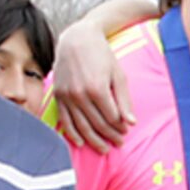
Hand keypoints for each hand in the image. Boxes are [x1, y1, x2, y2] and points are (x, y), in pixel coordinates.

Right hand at [50, 21, 135, 150]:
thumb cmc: (101, 56)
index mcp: (97, 88)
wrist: (76, 40)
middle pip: (97, 123)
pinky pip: (64, 120)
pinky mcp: (58, 96)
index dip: (120, 127)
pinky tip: (80, 142)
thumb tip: (131, 123)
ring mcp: (67, 96)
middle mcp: (80, 94)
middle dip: (110, 136)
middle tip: (119, 143)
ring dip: (93, 140)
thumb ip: (124, 100)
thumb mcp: (118, 75)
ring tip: (104, 149)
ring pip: (81, 126)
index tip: (126, 131)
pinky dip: (72, 133)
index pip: (112, 117)